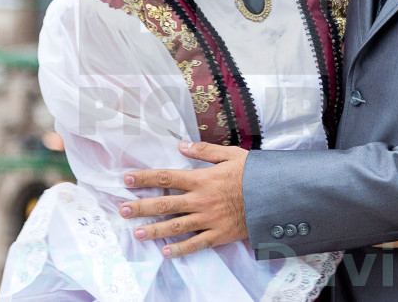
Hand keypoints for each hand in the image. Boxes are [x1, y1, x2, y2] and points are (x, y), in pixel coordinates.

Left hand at [119, 141, 248, 257]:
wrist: (275, 196)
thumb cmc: (253, 173)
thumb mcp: (231, 154)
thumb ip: (204, 151)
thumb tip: (181, 145)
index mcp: (202, 179)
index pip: (166, 177)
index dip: (145, 178)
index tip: (127, 179)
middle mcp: (201, 200)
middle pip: (165, 204)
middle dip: (141, 207)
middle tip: (123, 210)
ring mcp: (209, 219)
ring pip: (175, 226)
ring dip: (154, 230)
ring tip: (137, 233)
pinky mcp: (219, 234)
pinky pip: (196, 244)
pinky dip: (180, 249)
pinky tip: (166, 252)